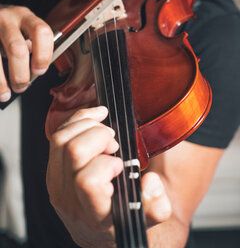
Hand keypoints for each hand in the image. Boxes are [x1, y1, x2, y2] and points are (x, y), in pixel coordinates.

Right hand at [0, 5, 53, 100]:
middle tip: (22, 86)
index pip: (41, 32)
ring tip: (6, 94)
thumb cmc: (10, 29)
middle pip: (17, 49)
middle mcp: (7, 18)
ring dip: (1, 82)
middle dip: (20, 74)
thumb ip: (33, 46)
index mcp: (26, 17)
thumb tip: (36, 72)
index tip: (39, 71)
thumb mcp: (24, 31)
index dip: (43, 55)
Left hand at [46, 106, 171, 247]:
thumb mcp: (146, 217)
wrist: (95, 229)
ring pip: (61, 140)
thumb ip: (157, 205)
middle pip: (73, 151)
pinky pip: (57, 135)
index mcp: (93, 213)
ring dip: (87, 125)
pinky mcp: (51, 168)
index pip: (87, 182)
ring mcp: (56, 182)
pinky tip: (95, 119)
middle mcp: (69, 198)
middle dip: (99, 137)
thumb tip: (150, 181)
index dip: (106, 164)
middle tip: (114, 143)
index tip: (120, 164)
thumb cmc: (120, 218)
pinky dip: (77, 120)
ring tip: (105, 131)